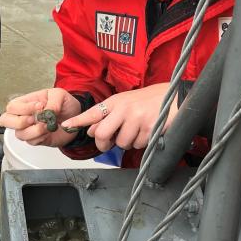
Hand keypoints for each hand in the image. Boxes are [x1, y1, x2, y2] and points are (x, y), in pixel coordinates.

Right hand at [0, 88, 80, 147]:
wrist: (75, 117)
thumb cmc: (64, 103)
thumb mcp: (59, 95)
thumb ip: (52, 102)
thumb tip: (44, 112)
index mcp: (25, 102)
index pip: (12, 107)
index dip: (24, 108)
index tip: (40, 106)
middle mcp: (23, 115)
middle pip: (5, 120)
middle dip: (20, 122)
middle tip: (34, 119)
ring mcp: (28, 128)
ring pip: (20, 134)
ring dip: (35, 131)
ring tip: (48, 125)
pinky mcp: (36, 139)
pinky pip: (31, 142)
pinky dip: (41, 137)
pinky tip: (49, 131)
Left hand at [62, 83, 177, 152]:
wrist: (174, 96)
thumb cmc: (148, 100)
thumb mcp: (125, 103)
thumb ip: (108, 116)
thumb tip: (92, 131)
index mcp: (115, 101)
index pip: (92, 113)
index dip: (78, 121)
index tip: (66, 126)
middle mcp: (124, 109)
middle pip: (103, 135)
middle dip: (105, 144)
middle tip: (109, 143)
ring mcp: (137, 119)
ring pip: (122, 143)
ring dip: (128, 142)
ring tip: (137, 130)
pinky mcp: (149, 128)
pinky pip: (138, 145)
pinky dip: (141, 142)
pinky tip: (147, 131)